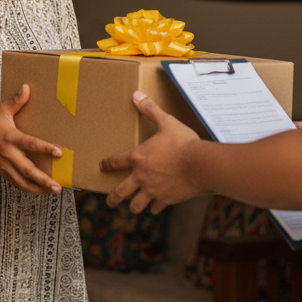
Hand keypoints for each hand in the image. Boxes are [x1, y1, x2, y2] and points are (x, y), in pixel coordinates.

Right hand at [0, 84, 64, 194]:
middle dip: (43, 179)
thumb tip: (27, 87)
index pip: (30, 144)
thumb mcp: (2, 111)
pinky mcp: (4, 172)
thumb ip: (16, 101)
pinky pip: (18, 183)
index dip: (45, 148)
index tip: (59, 153)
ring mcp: (6, 165)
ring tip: (53, 190)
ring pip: (23, 181)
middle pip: (27, 170)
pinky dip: (30, 189)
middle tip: (57, 186)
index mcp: (10, 138)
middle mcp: (9, 154)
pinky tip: (41, 191)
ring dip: (38, 188)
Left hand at [100, 91, 202, 212]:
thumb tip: (136, 94)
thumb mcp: (166, 122)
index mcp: (138, 157)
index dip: (107, 164)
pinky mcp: (166, 199)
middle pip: (121, 191)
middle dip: (113, 198)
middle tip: (110, 202)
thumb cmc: (182, 142)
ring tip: (133, 206)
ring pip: (136, 204)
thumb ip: (150, 109)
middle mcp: (141, 176)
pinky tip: (156, 206)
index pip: (116, 162)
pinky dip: (155, 207)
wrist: (199, 163)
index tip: (101, 166)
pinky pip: (156, 207)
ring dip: (134, 205)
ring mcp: (153, 190)